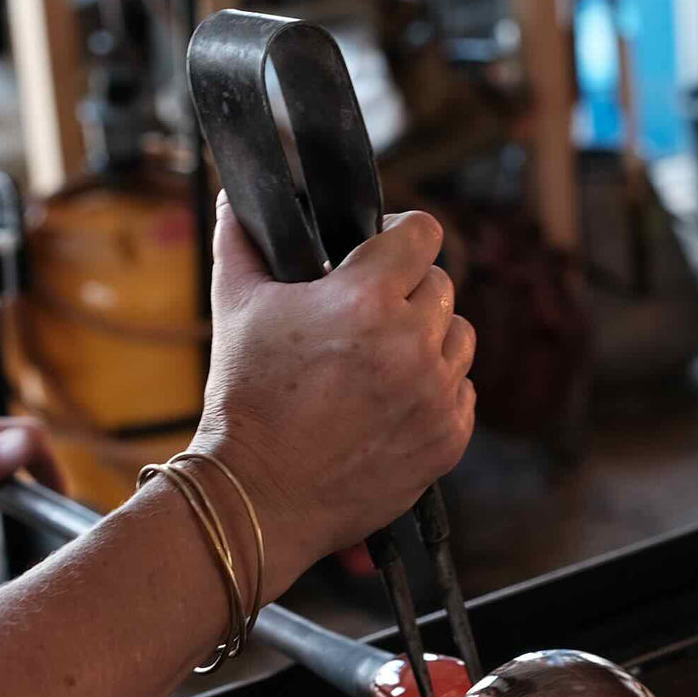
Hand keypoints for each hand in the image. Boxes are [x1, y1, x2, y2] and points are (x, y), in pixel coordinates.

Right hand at [191, 194, 474, 597]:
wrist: (258, 496)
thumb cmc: (244, 402)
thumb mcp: (234, 308)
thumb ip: (240, 241)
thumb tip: (234, 200)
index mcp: (365, 298)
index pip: (424, 233)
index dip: (401, 236)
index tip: (382, 251)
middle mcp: (411, 342)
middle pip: (442, 285)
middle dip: (407, 294)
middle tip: (368, 318)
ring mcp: (435, 394)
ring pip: (460, 337)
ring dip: (429, 341)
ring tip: (383, 361)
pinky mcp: (448, 438)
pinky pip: (463, 391)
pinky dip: (436, 392)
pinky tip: (393, 401)